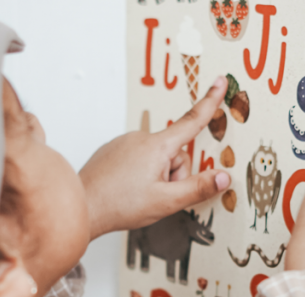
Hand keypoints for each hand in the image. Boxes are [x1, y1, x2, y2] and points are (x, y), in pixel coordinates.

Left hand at [81, 77, 231, 238]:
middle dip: (173, 176)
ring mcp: (124, 142)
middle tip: (156, 196)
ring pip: (156, 159)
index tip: (220, 81)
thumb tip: (224, 177)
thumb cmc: (119, 205)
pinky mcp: (112, 150)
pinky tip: (125, 189)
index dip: (210, 102)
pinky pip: (137, 160)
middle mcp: (140, 138)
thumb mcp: (166, 202)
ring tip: (136, 195)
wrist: (80, 207)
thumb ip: (198, 188)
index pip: (192, 121)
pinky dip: (138, 175)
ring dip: (155, 177)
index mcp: (157, 146)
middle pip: (174, 155)